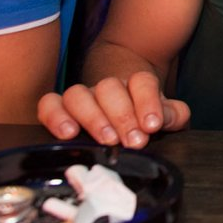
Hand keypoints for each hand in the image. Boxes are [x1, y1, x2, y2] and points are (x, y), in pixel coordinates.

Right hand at [37, 71, 189, 148]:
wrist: (122, 112)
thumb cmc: (145, 119)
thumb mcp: (166, 116)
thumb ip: (173, 114)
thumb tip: (163, 119)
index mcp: (135, 85)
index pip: (141, 81)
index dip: (147, 101)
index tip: (152, 125)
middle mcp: (107, 88)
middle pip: (109, 87)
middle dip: (122, 115)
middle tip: (133, 141)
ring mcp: (83, 97)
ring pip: (78, 94)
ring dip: (93, 117)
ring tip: (107, 139)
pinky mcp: (59, 110)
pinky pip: (49, 104)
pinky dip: (55, 115)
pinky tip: (68, 133)